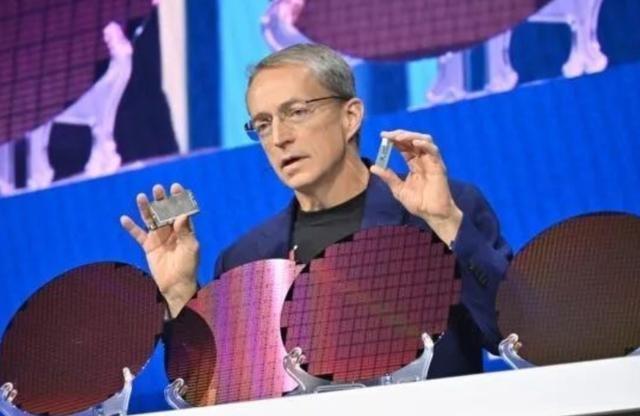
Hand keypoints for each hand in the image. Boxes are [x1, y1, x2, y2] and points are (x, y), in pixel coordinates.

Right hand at [120, 183, 198, 317]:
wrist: (177, 285)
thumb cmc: (188, 266)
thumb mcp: (190, 248)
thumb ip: (186, 231)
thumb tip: (181, 215)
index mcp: (185, 229)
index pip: (181, 210)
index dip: (179, 198)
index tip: (175, 186)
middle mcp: (172, 231)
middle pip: (165, 212)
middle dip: (161, 201)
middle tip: (157, 189)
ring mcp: (159, 237)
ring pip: (151, 220)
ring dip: (146, 209)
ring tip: (141, 197)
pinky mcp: (149, 246)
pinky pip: (138, 235)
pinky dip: (131, 227)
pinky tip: (124, 218)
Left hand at [370, 130, 462, 244]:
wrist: (432, 214)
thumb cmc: (418, 203)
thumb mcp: (398, 189)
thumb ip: (388, 177)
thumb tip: (373, 167)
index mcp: (414, 164)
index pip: (404, 146)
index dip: (394, 140)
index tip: (382, 135)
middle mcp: (423, 160)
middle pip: (412, 140)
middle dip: (400, 135)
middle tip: (387, 135)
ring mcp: (431, 162)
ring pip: (424, 140)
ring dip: (411, 136)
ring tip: (398, 137)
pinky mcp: (438, 166)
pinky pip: (433, 151)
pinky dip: (424, 144)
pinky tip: (414, 142)